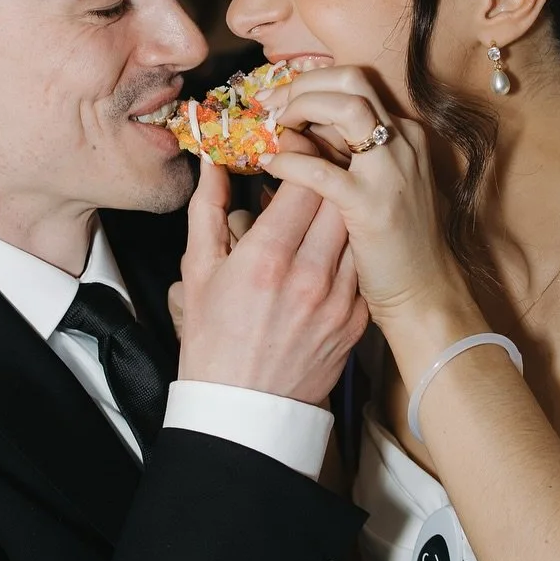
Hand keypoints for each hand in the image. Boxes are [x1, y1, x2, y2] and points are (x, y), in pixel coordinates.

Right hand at [176, 157, 367, 404]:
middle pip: (340, 198)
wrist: (243, 411)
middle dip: (328, 174)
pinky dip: (350, 249)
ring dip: (344, 208)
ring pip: (358, 229)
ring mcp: (340, 300)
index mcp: (267, 258)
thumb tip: (213, 160)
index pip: (305, 181)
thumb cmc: (212, 339)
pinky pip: (361, 266)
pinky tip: (331, 246)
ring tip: (328, 198)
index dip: (301, 157)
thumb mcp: (198, 270)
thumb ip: (208, 208)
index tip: (291, 149)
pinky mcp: (357, 321)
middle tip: (316, 162)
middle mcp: (310, 276)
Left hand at [257, 67, 470, 324]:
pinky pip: (320, 170)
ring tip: (273, 127)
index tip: (281, 98)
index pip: (356, 82)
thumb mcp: (383, 184)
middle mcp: (403, 141)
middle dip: (303, 84)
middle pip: (352, 79)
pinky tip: (270, 166)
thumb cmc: (396, 242)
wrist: (424, 292)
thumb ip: (351, 153)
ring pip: (344, 107)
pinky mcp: (371, 205)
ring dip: (301, 107)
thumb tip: (302, 130)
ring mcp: (391, 171)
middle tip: (271, 104)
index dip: (312, 82)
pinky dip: (290, 161)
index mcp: (404, 134)